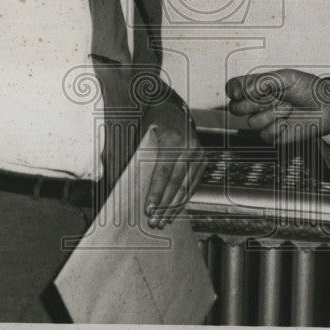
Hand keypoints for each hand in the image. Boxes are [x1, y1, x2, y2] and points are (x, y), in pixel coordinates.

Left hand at [142, 104, 205, 228]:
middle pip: (175, 183)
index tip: (148, 209)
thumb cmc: (154, 121)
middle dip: (164, 205)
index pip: (163, 172)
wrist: (175, 108)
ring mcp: (199, 152)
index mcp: (173, 139)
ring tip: (163, 221)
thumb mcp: (144, 133)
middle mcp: (189, 146)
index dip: (156, 192)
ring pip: (185, 187)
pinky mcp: (203, 159)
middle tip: (154, 221)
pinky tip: (175, 210)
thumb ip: (139, 156)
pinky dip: (183, 199)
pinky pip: (193, 184)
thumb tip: (125, 182)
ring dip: (174, 206)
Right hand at [226, 69, 329, 142]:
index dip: (233, 90)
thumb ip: (266, 80)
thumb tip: (248, 89)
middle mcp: (258, 104)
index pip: (234, 87)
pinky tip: (288, 122)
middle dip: (252, 104)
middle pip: (235, 108)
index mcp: (258, 86)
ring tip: (288, 107)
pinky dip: (277, 128)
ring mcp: (265, 120)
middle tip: (271, 98)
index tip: (241, 92)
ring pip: (251, 122)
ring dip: (271, 114)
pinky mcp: (273, 135)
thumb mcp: (288, 77)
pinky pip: (265, 135)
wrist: (326, 107)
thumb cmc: (309, 88)